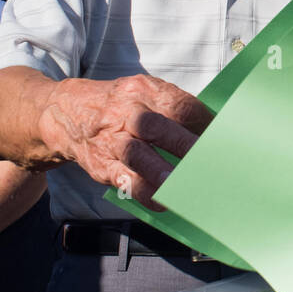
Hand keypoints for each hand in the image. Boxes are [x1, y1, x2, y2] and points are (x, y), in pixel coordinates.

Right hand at [39, 74, 210, 207]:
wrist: (67, 113)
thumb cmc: (118, 105)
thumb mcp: (143, 92)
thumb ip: (173, 107)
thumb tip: (213, 130)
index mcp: (144, 90)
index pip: (180, 105)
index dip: (205, 124)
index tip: (225, 139)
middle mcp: (128, 113)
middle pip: (159, 128)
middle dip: (187, 146)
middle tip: (214, 162)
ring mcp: (113, 140)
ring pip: (139, 155)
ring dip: (165, 172)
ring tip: (189, 185)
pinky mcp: (103, 165)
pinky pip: (124, 180)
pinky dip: (145, 192)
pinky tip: (164, 201)